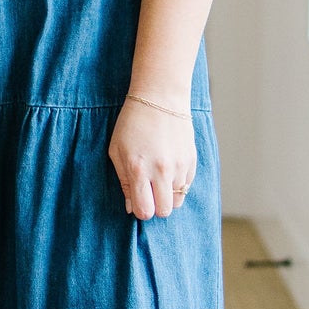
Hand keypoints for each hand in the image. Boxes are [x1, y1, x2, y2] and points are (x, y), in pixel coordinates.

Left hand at [109, 96, 196, 219]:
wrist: (161, 97)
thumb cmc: (132, 123)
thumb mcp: (116, 150)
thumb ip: (124, 182)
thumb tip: (131, 207)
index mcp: (139, 170)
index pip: (145, 211)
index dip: (140, 210)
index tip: (138, 201)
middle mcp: (162, 171)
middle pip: (164, 211)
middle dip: (155, 207)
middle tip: (149, 192)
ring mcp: (180, 166)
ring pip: (178, 201)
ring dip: (167, 195)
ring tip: (159, 178)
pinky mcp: (192, 160)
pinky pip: (187, 186)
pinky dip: (178, 183)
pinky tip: (169, 168)